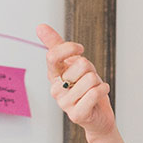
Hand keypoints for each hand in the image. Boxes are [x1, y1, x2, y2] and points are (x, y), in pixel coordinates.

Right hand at [37, 23, 114, 138]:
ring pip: (90, 79)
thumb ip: (56, 44)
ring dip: (98, 82)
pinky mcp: (76, 114)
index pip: (53, 56)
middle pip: (81, 64)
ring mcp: (64, 103)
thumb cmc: (85, 87)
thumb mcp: (72, 62)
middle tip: (89, 81)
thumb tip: (40, 26)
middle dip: (91, 70)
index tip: (80, 49)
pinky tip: (100, 95)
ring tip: (93, 90)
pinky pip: (94, 93)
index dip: (70, 48)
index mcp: (53, 75)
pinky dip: (103, 90)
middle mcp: (55, 89)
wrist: (98, 115)